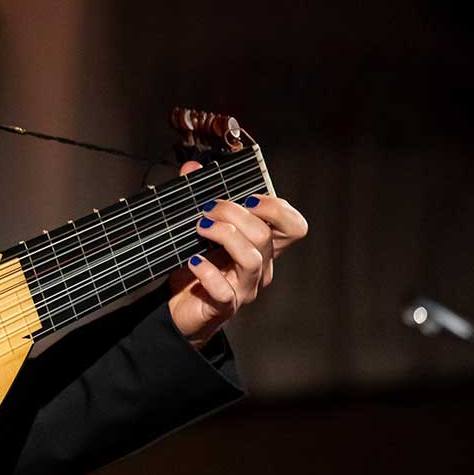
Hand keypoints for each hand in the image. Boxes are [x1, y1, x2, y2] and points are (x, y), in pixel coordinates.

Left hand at [168, 160, 308, 346]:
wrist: (180, 308)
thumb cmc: (197, 266)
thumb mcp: (199, 229)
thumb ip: (197, 195)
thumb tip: (192, 166)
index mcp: (263, 246)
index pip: (293, 226)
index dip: (276, 207)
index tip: (246, 196)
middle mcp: (261, 267)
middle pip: (266, 235)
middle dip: (235, 213)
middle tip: (207, 209)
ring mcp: (245, 288)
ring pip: (252, 258)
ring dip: (224, 235)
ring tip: (200, 228)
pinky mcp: (224, 306)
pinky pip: (225, 290)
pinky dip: (209, 272)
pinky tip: (194, 261)